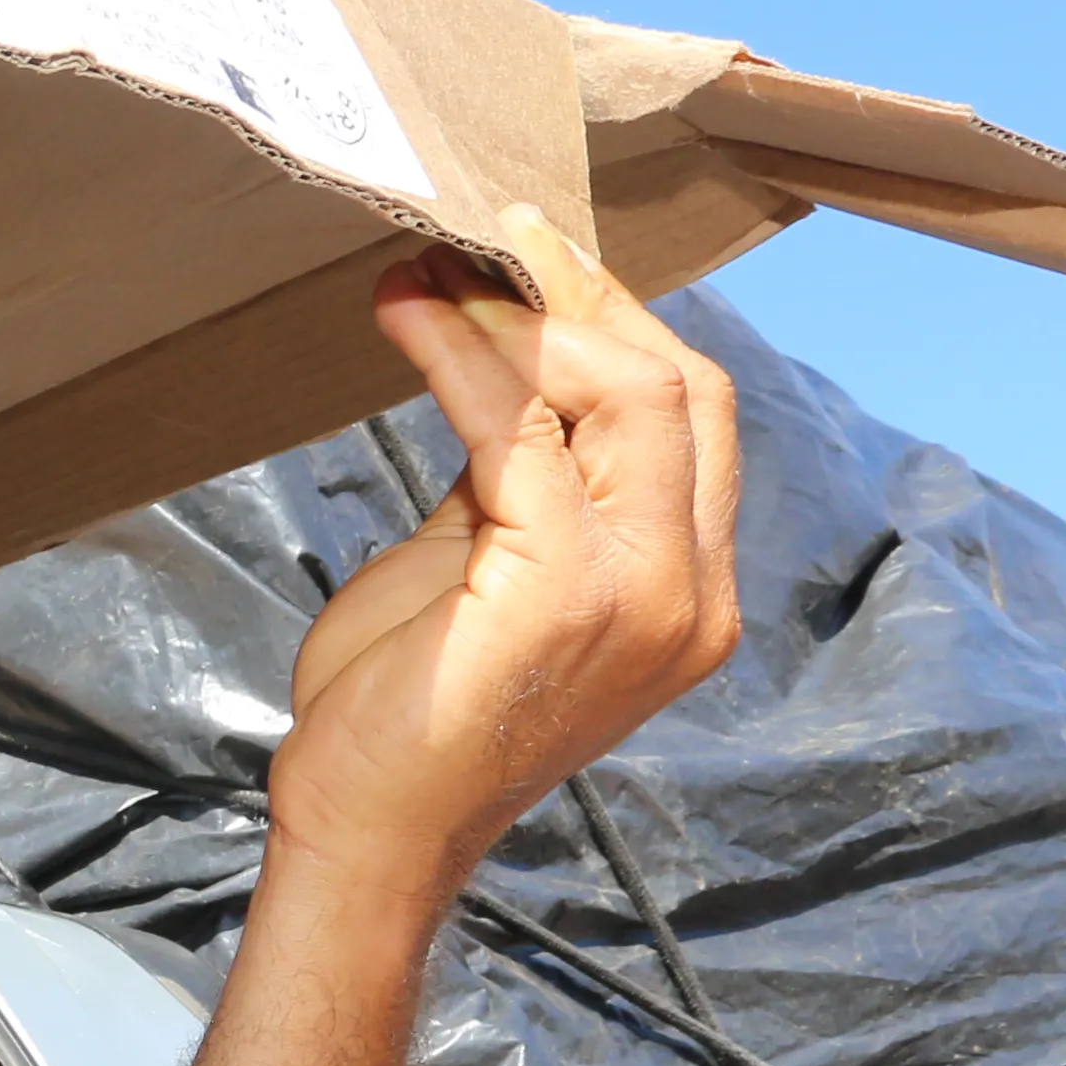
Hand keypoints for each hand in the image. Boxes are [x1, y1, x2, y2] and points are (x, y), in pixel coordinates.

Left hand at [271, 208, 743, 905]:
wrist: (369, 828)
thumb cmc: (410, 705)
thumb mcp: (487, 564)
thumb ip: (524, 475)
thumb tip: (505, 358)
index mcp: (692, 590)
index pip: (695, 418)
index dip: (618, 322)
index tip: (533, 261)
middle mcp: (692, 594)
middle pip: (682, 387)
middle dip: (586, 297)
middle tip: (493, 238)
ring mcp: (644, 596)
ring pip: (626, 391)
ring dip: (522, 317)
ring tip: (432, 272)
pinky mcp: (563, 590)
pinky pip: (521, 427)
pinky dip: (461, 355)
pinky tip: (406, 315)